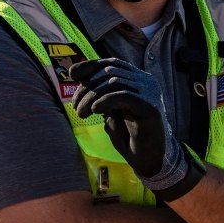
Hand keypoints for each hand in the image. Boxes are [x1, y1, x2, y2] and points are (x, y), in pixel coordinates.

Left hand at [69, 58, 204, 200]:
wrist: (147, 159)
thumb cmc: (128, 136)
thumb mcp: (109, 110)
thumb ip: (98, 93)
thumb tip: (76, 73)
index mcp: (137, 79)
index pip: (111, 63)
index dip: (90, 66)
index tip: (72, 75)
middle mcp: (146, 81)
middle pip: (110, 72)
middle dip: (87, 88)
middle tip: (76, 107)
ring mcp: (150, 92)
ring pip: (114, 82)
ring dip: (92, 97)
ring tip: (81, 113)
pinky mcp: (151, 107)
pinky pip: (124, 96)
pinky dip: (105, 101)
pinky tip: (95, 111)